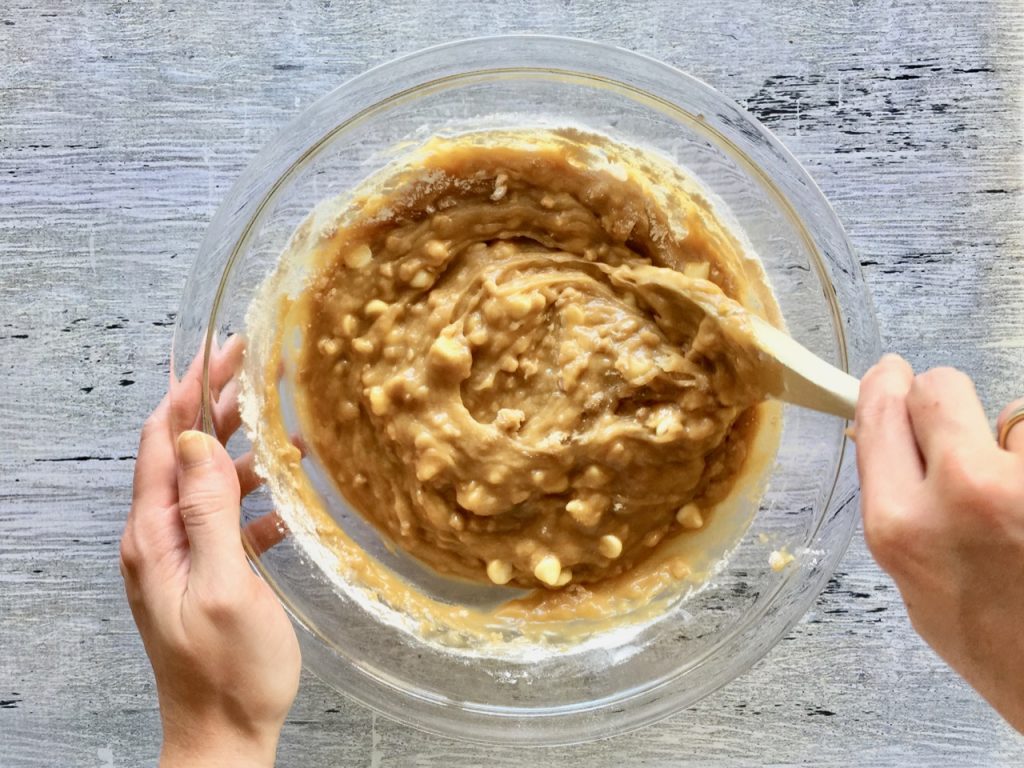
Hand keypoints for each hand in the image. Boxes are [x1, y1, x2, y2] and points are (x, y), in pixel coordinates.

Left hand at [120, 337, 300, 766]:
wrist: (224, 736)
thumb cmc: (228, 671)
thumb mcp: (222, 586)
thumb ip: (207, 513)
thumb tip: (200, 443)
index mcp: (153, 536)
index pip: (164, 441)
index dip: (191, 390)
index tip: (224, 350)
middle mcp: (160, 539)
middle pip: (183, 453)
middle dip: (216, 405)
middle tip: (256, 367)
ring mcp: (183, 557)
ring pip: (208, 482)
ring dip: (241, 449)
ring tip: (281, 422)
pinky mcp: (210, 574)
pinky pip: (228, 519)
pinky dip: (256, 497)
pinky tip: (289, 495)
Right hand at [855, 354, 1023, 732]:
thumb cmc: (993, 647)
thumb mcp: (910, 580)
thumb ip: (897, 504)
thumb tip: (889, 438)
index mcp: (900, 522)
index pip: (882, 409)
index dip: (887, 385)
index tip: (892, 375)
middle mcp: (963, 492)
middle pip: (939, 388)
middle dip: (943, 402)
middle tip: (960, 433)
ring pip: (1013, 414)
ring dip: (1011, 443)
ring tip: (1019, 499)